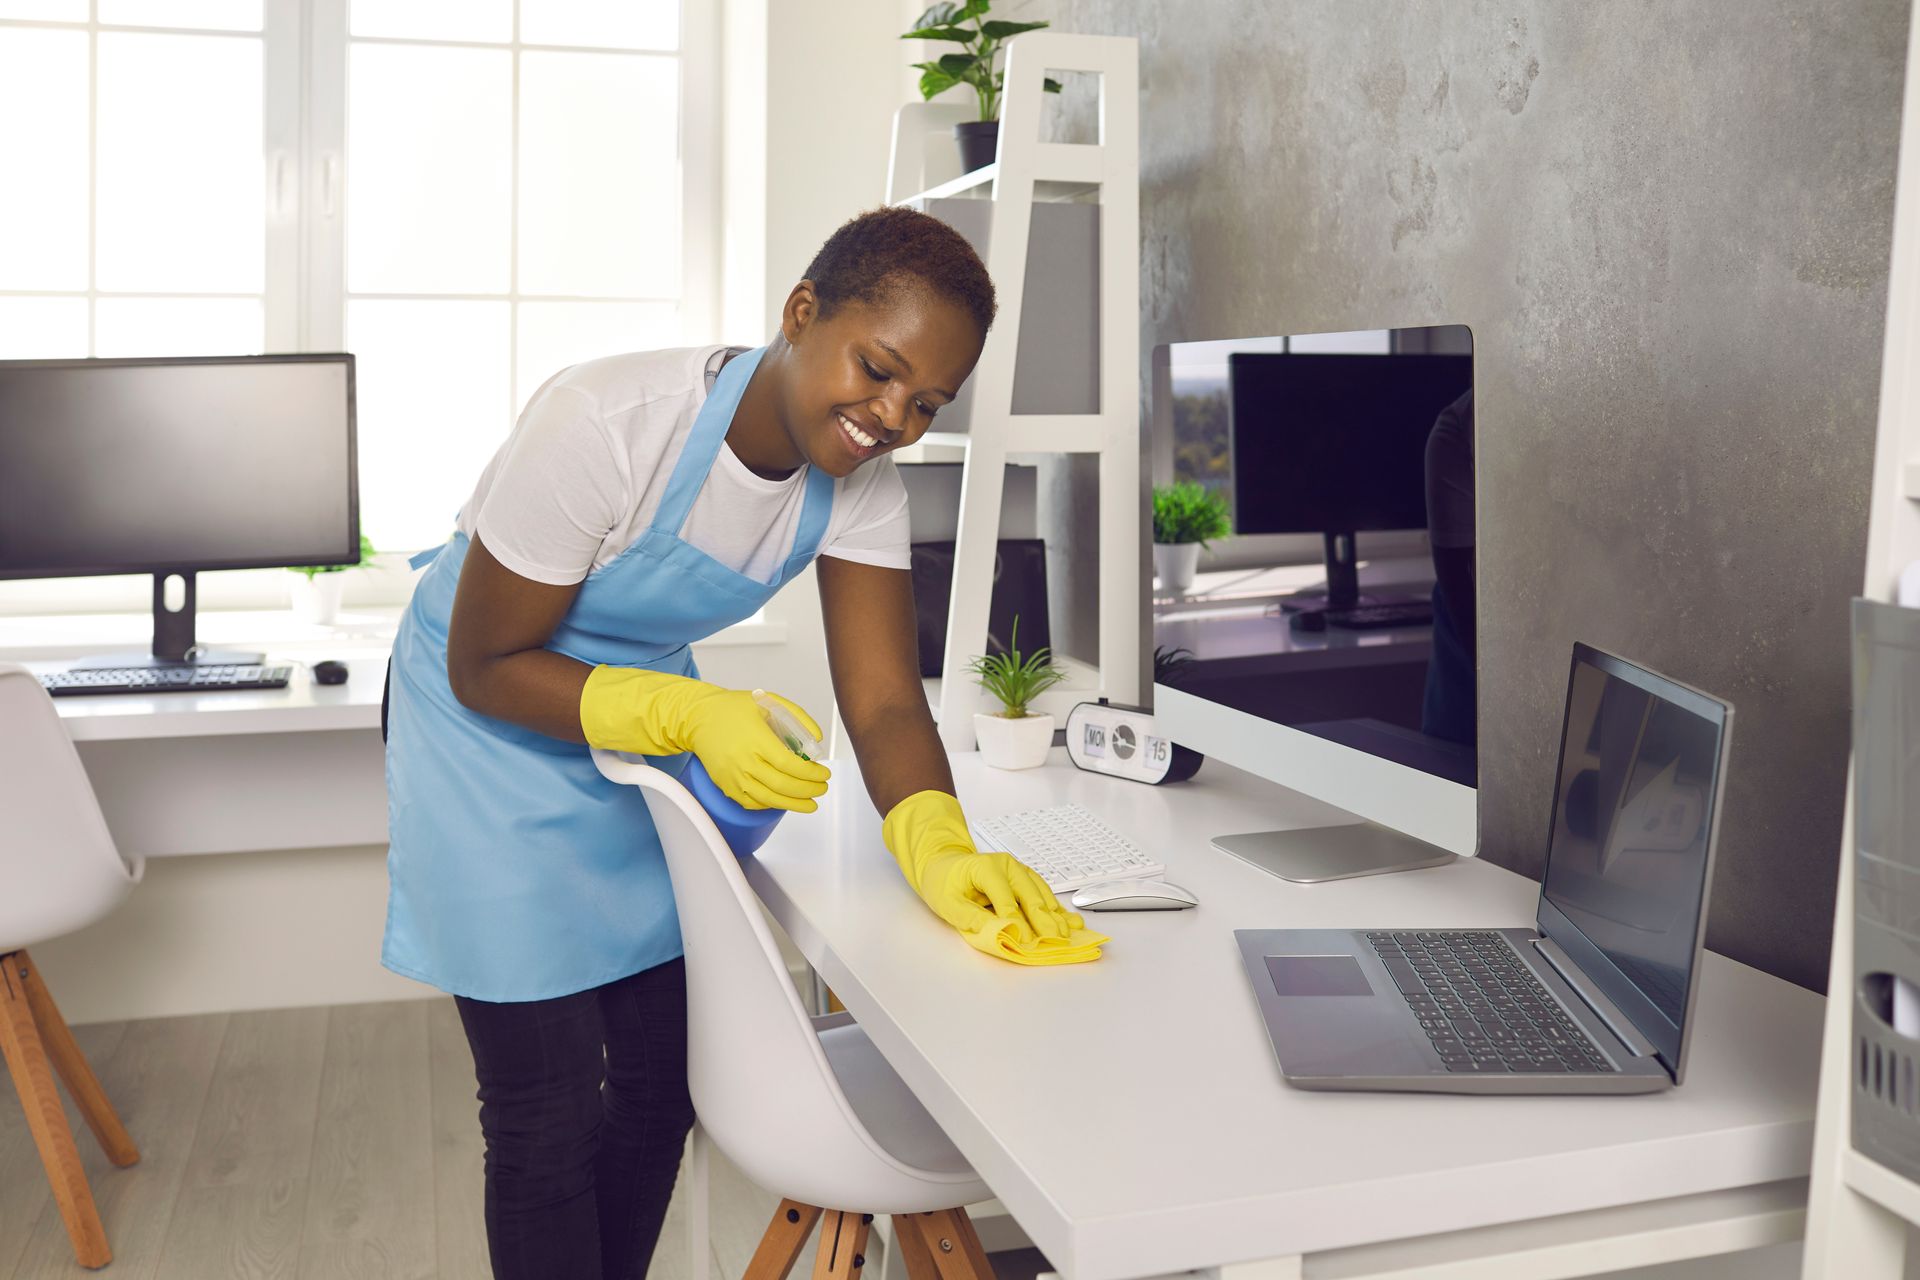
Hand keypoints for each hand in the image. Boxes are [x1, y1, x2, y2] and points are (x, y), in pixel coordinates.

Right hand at [580, 667, 829, 812]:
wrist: (697, 719)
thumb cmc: (732, 710)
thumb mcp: (768, 702)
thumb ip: (797, 717)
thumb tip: (817, 740)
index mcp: (757, 740)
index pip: (790, 765)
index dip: (810, 774)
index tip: (823, 774)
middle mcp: (744, 762)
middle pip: (783, 786)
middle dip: (808, 791)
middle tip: (822, 788)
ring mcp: (734, 777)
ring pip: (769, 799)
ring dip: (794, 804)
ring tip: (810, 803)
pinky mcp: (726, 786)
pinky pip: (752, 803)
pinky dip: (771, 804)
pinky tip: (784, 800)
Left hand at [882, 791, 1102, 963]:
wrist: (943, 866)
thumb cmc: (943, 882)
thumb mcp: (948, 904)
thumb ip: (972, 919)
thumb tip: (999, 932)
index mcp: (988, 869)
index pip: (1007, 901)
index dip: (1019, 923)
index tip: (1028, 942)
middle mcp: (1008, 866)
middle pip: (1030, 896)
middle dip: (1045, 920)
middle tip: (1056, 939)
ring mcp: (1018, 870)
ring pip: (1041, 894)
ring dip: (1054, 915)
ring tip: (1066, 933)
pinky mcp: (1024, 878)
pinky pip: (1042, 893)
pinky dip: (1055, 908)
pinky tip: (1069, 919)